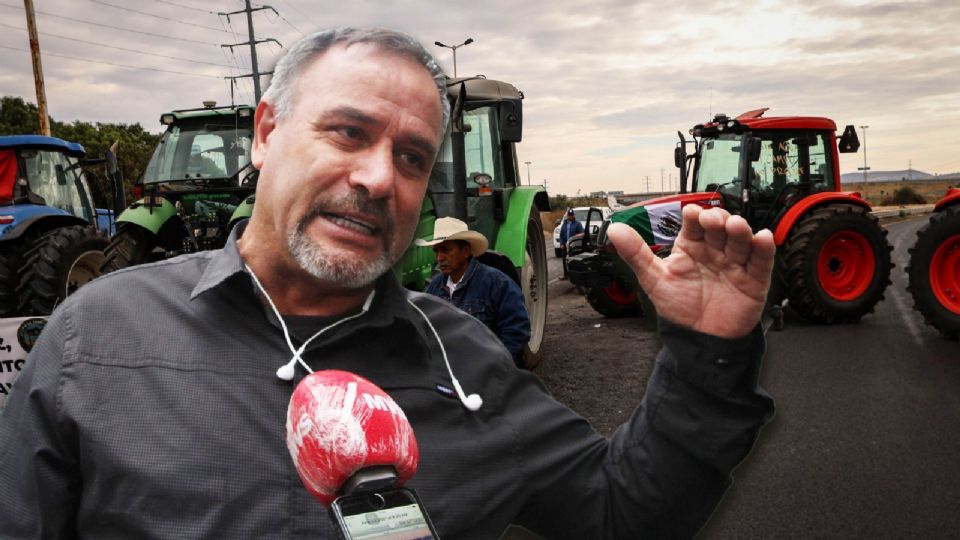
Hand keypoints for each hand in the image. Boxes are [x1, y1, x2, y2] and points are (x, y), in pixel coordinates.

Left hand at [606, 205, 774, 338]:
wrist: (698, 340)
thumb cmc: (679, 308)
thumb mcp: (654, 280)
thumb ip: (636, 254)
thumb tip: (615, 230)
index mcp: (691, 247)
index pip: (694, 224)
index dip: (694, 216)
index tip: (690, 213)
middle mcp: (714, 251)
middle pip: (720, 228)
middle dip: (718, 220)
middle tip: (712, 220)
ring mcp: (734, 264)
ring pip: (740, 240)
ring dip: (739, 230)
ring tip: (735, 225)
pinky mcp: (753, 280)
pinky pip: (761, 261)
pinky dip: (764, 249)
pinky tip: (762, 238)